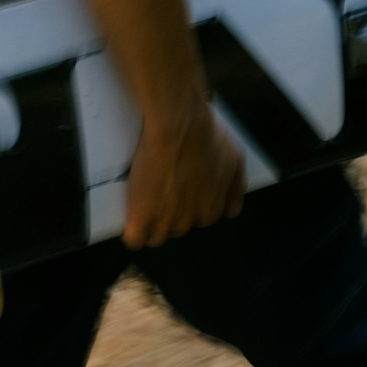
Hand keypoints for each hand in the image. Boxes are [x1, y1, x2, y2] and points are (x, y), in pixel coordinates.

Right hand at [122, 104, 244, 250]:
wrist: (178, 127)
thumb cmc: (207, 138)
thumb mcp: (234, 160)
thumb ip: (235, 188)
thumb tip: (231, 211)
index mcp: (211, 210)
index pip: (198, 220)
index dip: (187, 206)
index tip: (180, 192)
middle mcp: (190, 220)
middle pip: (177, 228)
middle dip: (169, 213)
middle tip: (161, 190)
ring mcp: (165, 221)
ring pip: (156, 237)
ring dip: (151, 224)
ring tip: (144, 203)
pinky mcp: (141, 216)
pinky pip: (135, 239)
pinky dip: (133, 233)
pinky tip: (132, 221)